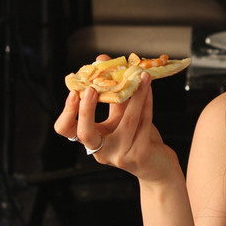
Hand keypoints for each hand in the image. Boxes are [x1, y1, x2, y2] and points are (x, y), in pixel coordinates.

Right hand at [54, 71, 179, 183]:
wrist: (158, 166)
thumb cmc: (137, 137)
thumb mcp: (122, 115)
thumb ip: (112, 91)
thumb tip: (102, 59)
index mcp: (92, 140)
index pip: (66, 129)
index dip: (67, 112)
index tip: (75, 91)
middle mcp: (101, 151)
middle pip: (84, 133)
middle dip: (86, 110)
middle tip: (92, 88)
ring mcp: (120, 155)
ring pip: (127, 121)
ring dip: (135, 94)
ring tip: (141, 76)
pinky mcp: (139, 155)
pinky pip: (143, 123)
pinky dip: (146, 103)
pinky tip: (148, 89)